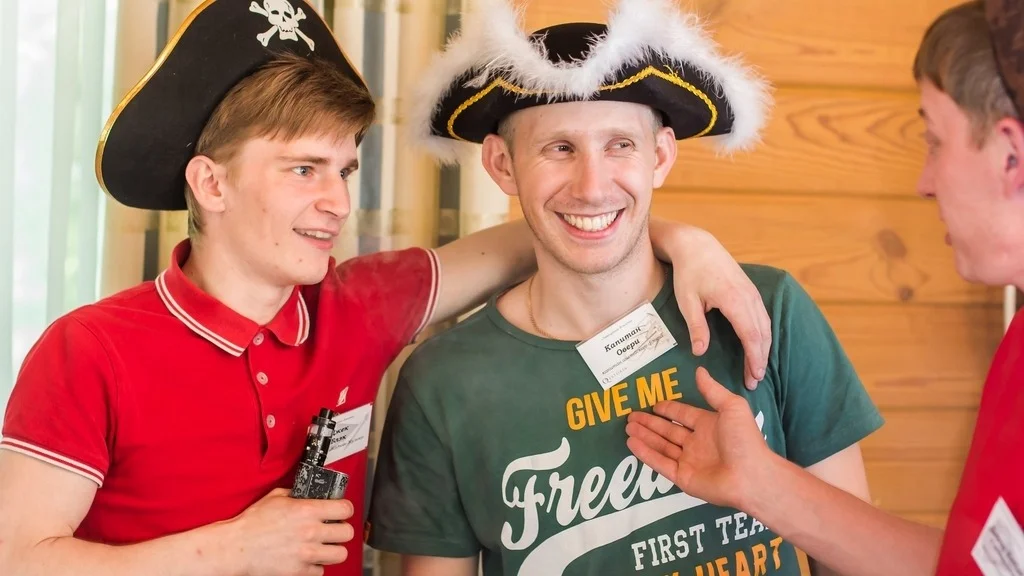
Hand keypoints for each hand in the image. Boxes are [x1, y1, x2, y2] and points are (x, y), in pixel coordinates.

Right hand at [226, 488, 353, 575]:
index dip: (345, 509)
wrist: (236, 548)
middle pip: (348, 533)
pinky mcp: (300, 571)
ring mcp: (307, 554)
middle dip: (342, 530)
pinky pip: (321, 571)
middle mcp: (311, 532)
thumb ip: (296, 495)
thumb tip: (308, 494)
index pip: (345, 509)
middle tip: (334, 530)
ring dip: (333, 550)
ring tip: (324, 546)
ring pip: (340, 554)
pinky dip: (316, 566)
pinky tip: (307, 559)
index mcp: (307, 511)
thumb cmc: (252, 523)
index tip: (341, 511)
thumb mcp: (275, 497)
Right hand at [624, 367, 775, 510]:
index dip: (669, 409)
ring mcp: (689, 461)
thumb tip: (699, 370)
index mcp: (709, 425)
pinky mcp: (683, 478)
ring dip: (645, 435)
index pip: (684, 415)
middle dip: (650, 423)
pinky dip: (646, 453)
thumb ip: (712, 390)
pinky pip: (660, 463)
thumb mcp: (732, 407)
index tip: (653, 404)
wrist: (751, 476)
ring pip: (661, 446)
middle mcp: (697, 443)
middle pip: (668, 430)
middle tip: (631, 416)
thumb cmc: (743, 440)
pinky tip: (632, 442)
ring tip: (628, 426)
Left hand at [667, 227, 769, 389]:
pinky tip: (759, 347)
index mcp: (734, 300)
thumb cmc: (689, 273)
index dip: (754, 358)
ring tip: (758, 369)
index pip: (751, 335)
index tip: (753, 376)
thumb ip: (696, 327)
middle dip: (760, 359)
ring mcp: (752, 293)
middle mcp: (749, 297)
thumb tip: (700, 352)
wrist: (697, 246)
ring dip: (764, 348)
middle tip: (755, 381)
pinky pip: (763, 317)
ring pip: (766, 325)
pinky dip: (764, 335)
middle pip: (762, 334)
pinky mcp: (751, 291)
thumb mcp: (687, 301)